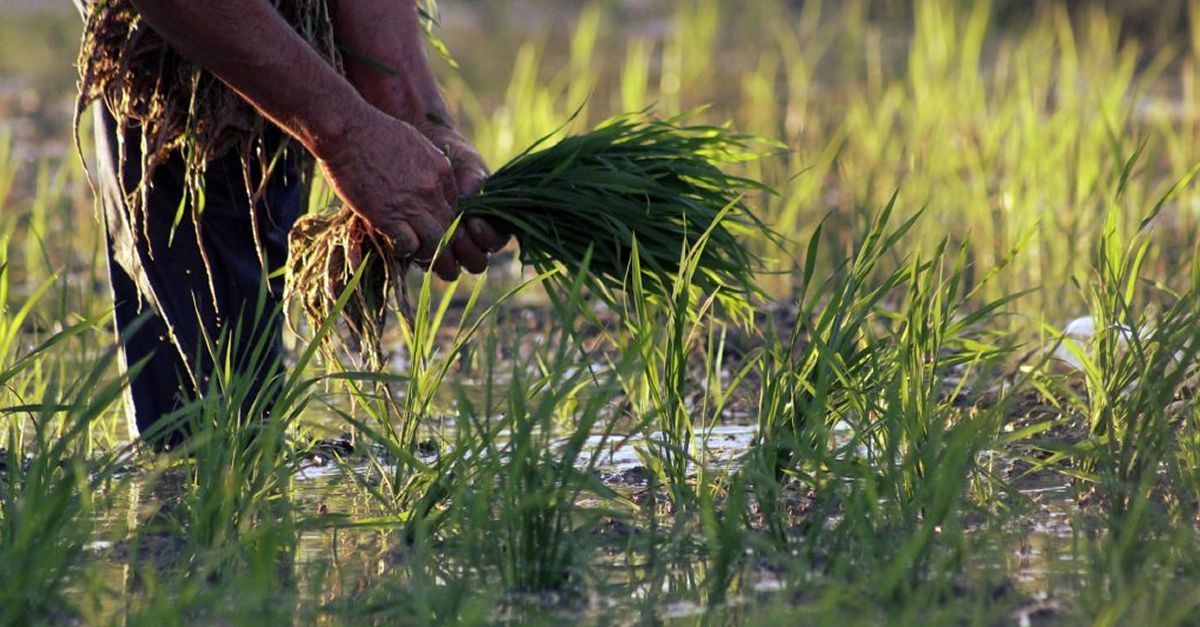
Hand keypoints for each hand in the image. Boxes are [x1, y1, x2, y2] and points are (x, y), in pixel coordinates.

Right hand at [315, 105, 466, 279]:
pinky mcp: (389, 217)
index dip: (440, 218)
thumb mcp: (413, 141)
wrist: (346, 130)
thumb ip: (425, 164)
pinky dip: (402, 249)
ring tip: (411, 249)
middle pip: (448, 227)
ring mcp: (413, 204)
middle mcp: (433, 189)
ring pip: (435, 242)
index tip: (425, 221)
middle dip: (437, 239)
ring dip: (424, 250)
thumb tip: (424, 181)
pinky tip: (392, 243)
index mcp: (442, 169)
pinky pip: (408, 246)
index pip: (454, 206)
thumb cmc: (372, 131)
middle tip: (422, 243)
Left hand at [422, 122, 509, 271]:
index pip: (496, 241)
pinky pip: (427, 261)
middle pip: (477, 263)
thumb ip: (474, 181)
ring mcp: (449, 246)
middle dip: (468, 251)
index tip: (474, 222)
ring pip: (453, 269)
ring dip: (447, 259)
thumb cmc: (455, 160)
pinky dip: (425, 254)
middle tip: (453, 235)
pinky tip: (418, 238)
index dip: (488, 237)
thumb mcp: (468, 165)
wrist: (429, 155)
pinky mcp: (426, 247)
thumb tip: (472, 197)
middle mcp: (471, 241)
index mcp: (490, 224)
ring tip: (436, 239)